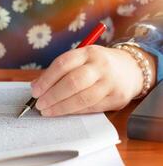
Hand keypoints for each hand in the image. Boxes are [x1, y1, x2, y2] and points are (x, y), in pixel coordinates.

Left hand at [31, 45, 156, 116]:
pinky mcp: (117, 98)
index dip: (46, 79)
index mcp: (88, 52)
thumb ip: (60, 71)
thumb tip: (36, 86)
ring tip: (48, 111)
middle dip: (52, 95)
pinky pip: (92, 107)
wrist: (131, 69)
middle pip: (72, 82)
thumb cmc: (98, 65)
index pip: (63, 64)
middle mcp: (100, 65)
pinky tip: (63, 112)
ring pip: (83, 98)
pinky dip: (74, 111)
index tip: (34, 91)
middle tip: (39, 104)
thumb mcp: (81, 59)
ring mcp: (110, 82)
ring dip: (61, 107)